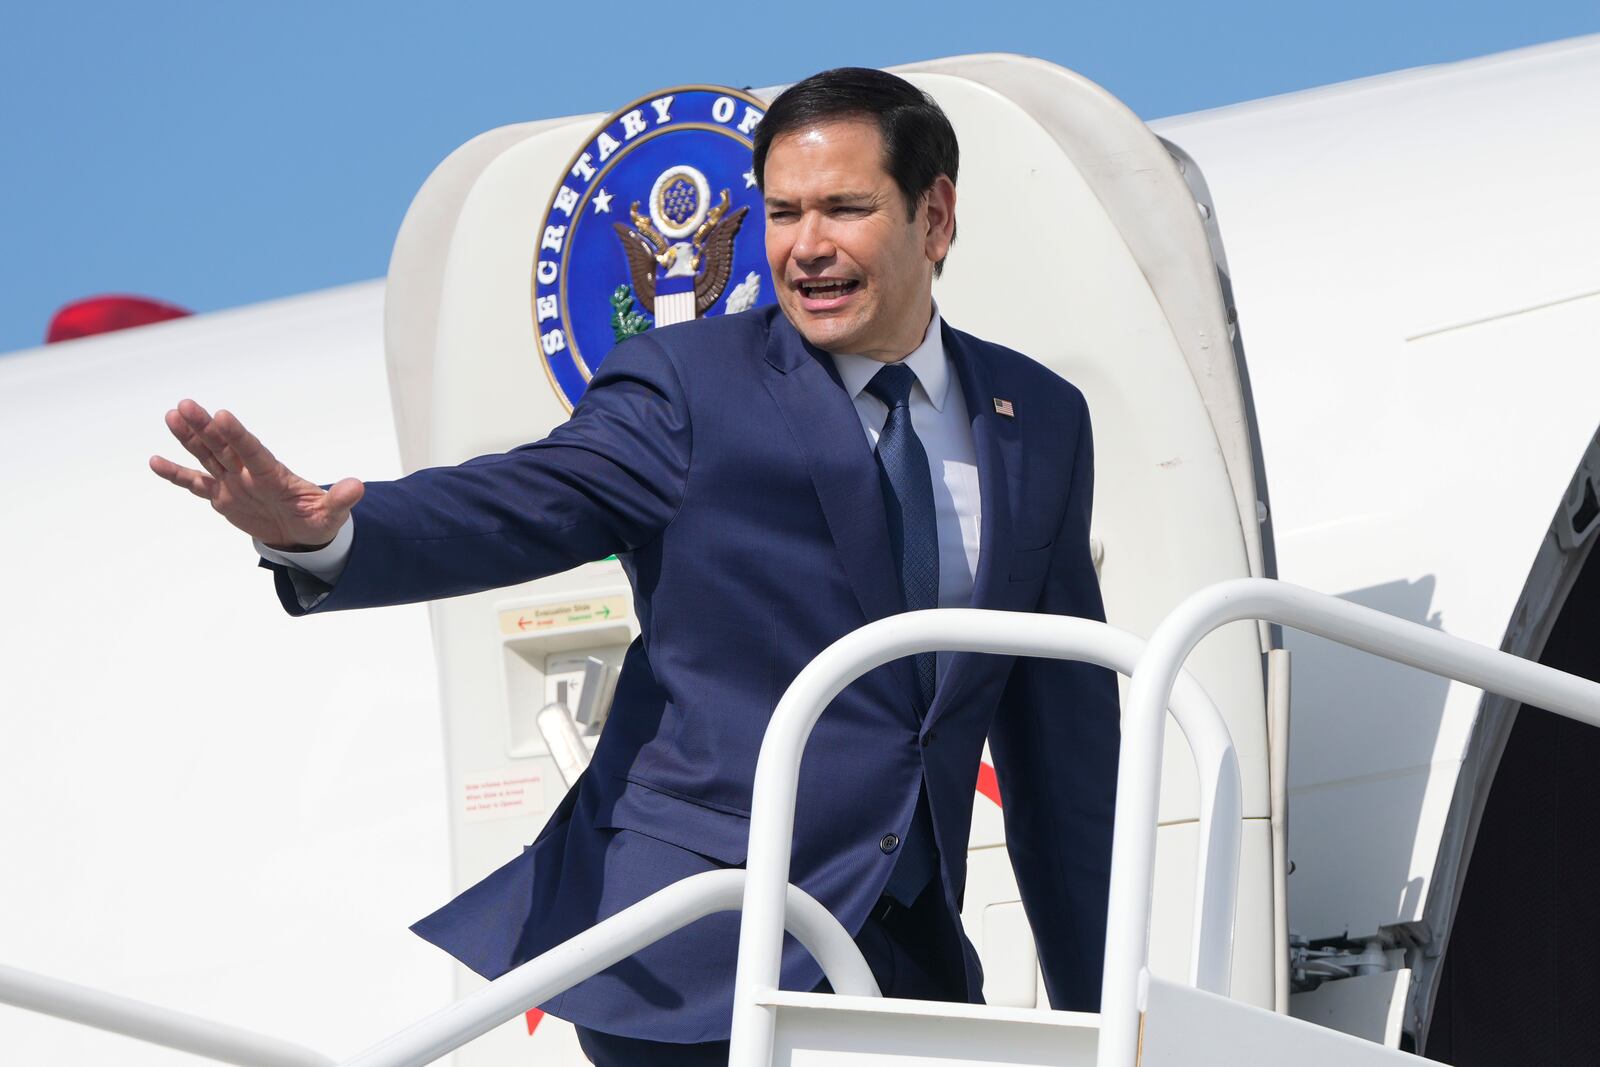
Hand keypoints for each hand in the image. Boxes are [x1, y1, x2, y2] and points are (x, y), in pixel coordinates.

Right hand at [149, 399, 363, 549]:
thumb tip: (358, 487)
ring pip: (207, 457)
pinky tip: (155, 462)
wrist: (302, 534)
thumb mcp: (331, 514)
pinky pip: (196, 484)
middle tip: (186, 405)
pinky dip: (177, 475)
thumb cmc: (317, 519)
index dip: (238, 436)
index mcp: (273, 474)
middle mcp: (249, 472)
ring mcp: (233, 482)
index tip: (223, 416)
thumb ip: (340, 500)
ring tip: (172, 416)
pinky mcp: (222, 497)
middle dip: (205, 428)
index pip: (253, 451)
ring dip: (189, 439)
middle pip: (224, 447)